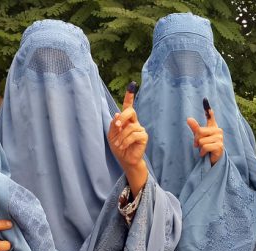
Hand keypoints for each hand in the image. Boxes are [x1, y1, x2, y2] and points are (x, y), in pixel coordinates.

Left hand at [108, 82, 147, 196]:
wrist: (125, 160)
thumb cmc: (118, 147)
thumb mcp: (112, 135)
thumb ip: (114, 124)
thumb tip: (118, 113)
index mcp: (126, 120)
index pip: (128, 106)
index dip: (130, 96)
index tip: (132, 85)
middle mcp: (134, 122)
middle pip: (130, 111)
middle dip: (123, 116)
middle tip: (117, 125)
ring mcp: (140, 129)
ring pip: (130, 127)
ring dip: (121, 136)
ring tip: (118, 144)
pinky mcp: (143, 136)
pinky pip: (134, 135)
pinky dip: (126, 141)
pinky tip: (123, 146)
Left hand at [186, 97, 223, 165]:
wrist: (213, 159)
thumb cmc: (206, 146)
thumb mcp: (199, 136)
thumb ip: (195, 128)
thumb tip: (188, 118)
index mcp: (213, 126)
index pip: (210, 116)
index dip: (207, 108)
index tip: (204, 99)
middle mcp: (218, 130)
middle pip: (200, 131)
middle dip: (196, 140)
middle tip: (198, 145)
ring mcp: (220, 138)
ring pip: (201, 140)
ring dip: (200, 147)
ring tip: (203, 149)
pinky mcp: (220, 146)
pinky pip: (205, 147)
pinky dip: (202, 152)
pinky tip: (204, 154)